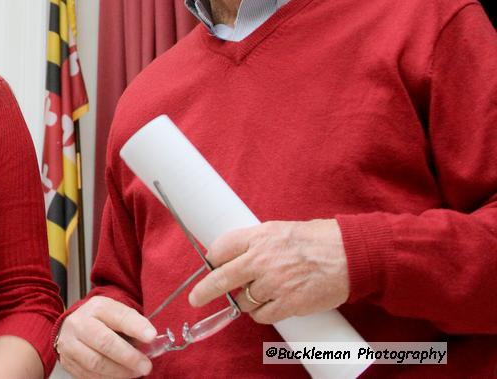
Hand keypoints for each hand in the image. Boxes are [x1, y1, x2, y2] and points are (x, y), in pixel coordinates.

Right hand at [56, 296, 155, 377]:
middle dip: (129, 356)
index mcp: (97, 307)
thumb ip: (133, 325)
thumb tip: (151, 343)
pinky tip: (119, 375)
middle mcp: (80, 323)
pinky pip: (88, 375)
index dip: (135, 327)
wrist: (73, 327)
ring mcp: (70, 344)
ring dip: (120, 371)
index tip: (151, 336)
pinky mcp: (67, 362)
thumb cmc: (100, 322)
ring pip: (95, 362)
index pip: (118, 316)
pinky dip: (107, 378)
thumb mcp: (116, 314)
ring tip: (135, 372)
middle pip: (104, 341)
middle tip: (146, 365)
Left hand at [188, 219, 348, 324]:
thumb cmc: (317, 240)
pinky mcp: (288, 304)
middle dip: (204, 291)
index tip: (210, 264)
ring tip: (263, 293)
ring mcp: (273, 284)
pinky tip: (272, 305)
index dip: (212, 259)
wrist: (349, 255)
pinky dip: (263, 314)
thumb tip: (235, 255)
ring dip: (247, 302)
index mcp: (258, 237)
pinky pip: (262, 316)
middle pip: (222, 278)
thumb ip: (256, 242)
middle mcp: (261, 260)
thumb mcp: (279, 229)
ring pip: (244, 301)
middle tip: (196, 299)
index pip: (221, 248)